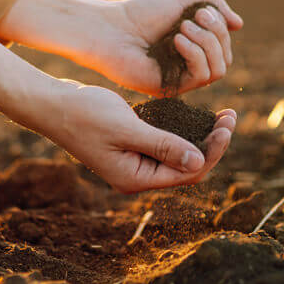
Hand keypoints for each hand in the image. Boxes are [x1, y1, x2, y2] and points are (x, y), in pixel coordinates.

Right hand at [43, 82, 236, 192]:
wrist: (51, 104)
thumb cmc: (84, 114)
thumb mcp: (127, 128)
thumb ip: (163, 145)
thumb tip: (199, 161)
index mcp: (136, 178)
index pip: (188, 172)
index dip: (213, 151)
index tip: (227, 125)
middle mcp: (137, 175)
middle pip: (187, 167)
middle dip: (212, 144)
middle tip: (231, 116)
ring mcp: (134, 161)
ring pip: (178, 154)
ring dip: (201, 136)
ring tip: (223, 115)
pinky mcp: (131, 146)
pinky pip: (165, 143)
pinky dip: (183, 130)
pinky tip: (196, 115)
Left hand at [93, 0, 242, 95]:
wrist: (109, 27)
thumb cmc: (140, 13)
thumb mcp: (182, 1)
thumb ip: (213, 7)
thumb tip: (239, 25)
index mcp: (192, 47)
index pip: (224, 45)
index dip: (220, 27)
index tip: (201, 10)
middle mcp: (188, 66)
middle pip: (225, 58)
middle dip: (216, 34)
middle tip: (194, 18)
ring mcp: (180, 79)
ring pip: (219, 70)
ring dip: (207, 43)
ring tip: (183, 28)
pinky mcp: (171, 88)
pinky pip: (202, 77)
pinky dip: (196, 54)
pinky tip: (177, 40)